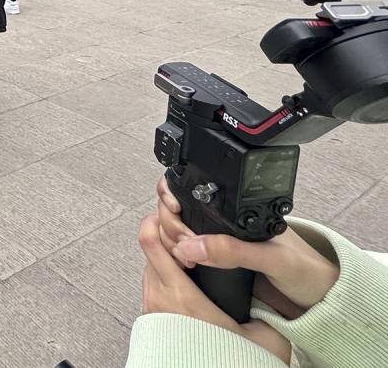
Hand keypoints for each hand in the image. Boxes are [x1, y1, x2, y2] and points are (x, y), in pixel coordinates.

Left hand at [139, 215, 291, 362]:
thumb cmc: (236, 361)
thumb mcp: (264, 333)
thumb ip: (266, 306)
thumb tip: (270, 283)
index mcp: (182, 296)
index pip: (152, 242)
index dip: (158, 222)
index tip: (175, 215)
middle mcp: (159, 299)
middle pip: (149, 249)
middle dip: (166, 236)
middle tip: (188, 233)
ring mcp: (151, 307)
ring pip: (150, 266)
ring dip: (165, 257)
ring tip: (189, 256)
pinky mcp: (150, 316)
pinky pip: (151, 284)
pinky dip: (164, 275)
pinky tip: (185, 278)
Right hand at [156, 178, 338, 316]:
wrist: (320, 299)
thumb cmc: (306, 271)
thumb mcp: (272, 259)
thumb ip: (233, 251)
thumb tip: (189, 246)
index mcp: (237, 209)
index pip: (190, 189)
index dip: (171, 197)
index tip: (172, 213)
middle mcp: (223, 220)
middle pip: (175, 210)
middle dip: (170, 226)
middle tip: (182, 248)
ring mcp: (218, 240)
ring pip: (176, 230)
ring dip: (170, 242)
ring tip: (184, 260)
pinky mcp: (217, 261)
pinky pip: (185, 252)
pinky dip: (176, 257)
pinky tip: (184, 266)